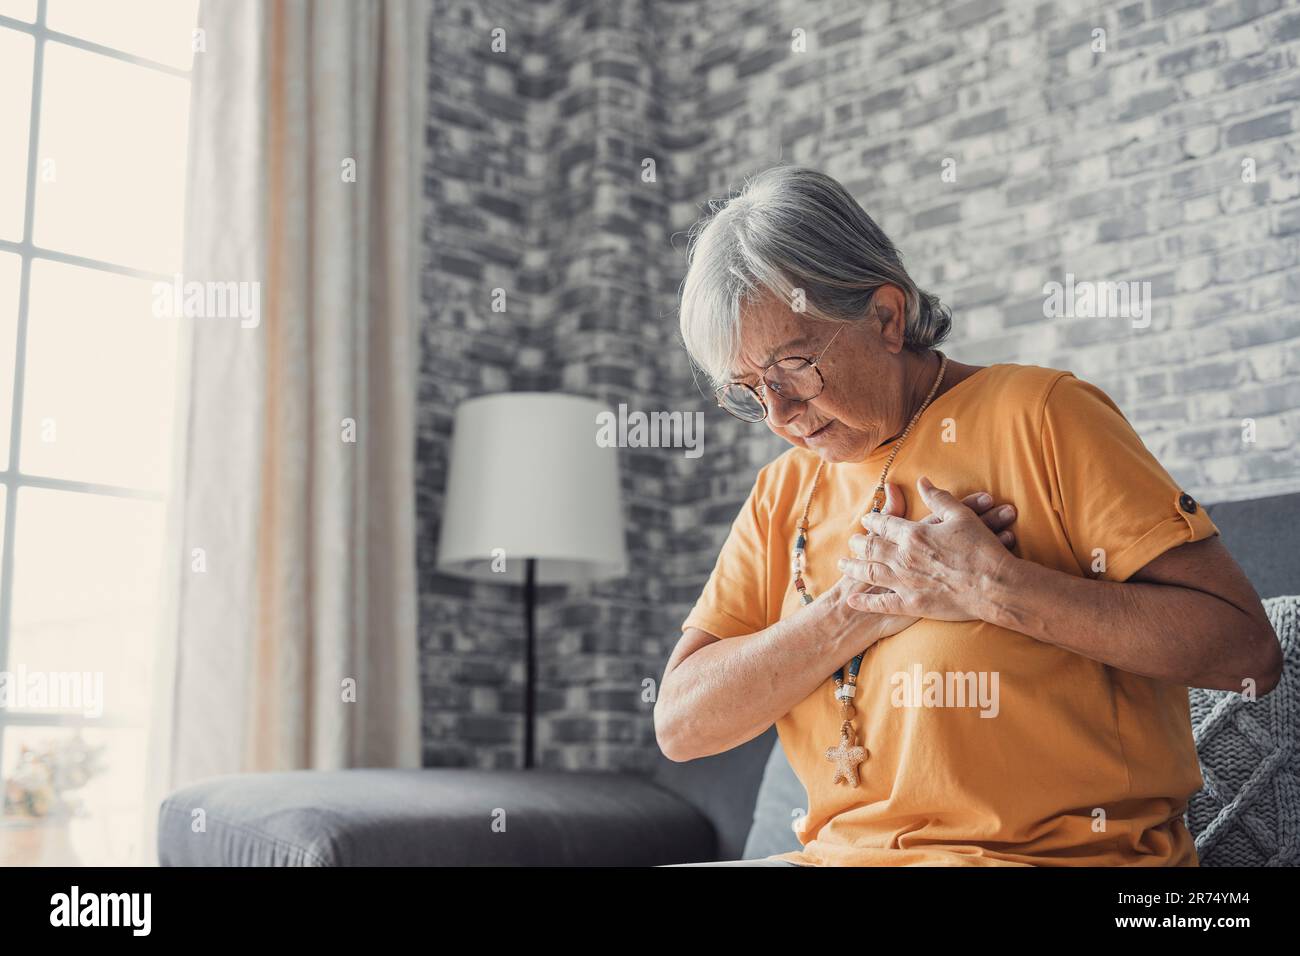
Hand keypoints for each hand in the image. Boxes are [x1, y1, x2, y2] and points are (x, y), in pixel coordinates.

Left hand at [838, 476, 1018, 620]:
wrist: (994, 585)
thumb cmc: (981, 548)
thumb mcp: (961, 516)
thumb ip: (939, 498)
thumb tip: (922, 480)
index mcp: (914, 534)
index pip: (885, 524)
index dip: (874, 520)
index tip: (866, 519)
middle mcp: (903, 557)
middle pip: (871, 548)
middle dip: (858, 544)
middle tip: (851, 542)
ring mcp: (905, 582)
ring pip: (869, 573)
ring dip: (853, 568)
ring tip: (842, 564)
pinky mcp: (911, 604)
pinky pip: (881, 604)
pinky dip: (864, 602)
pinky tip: (852, 599)